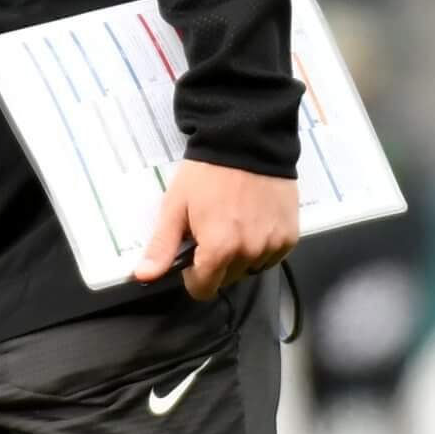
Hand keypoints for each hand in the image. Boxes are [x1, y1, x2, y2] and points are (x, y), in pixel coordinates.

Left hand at [131, 159, 298, 300]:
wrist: (246, 144)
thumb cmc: (205, 175)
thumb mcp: (175, 207)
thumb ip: (162, 246)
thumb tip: (143, 276)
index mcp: (219, 249)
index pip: (204, 288)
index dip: (192, 277)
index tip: (189, 259)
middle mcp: (250, 253)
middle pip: (228, 279)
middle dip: (215, 264)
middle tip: (209, 232)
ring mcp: (273, 245)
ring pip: (250, 269)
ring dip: (239, 257)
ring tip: (231, 224)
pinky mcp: (290, 236)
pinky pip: (272, 257)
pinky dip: (260, 247)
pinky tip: (251, 223)